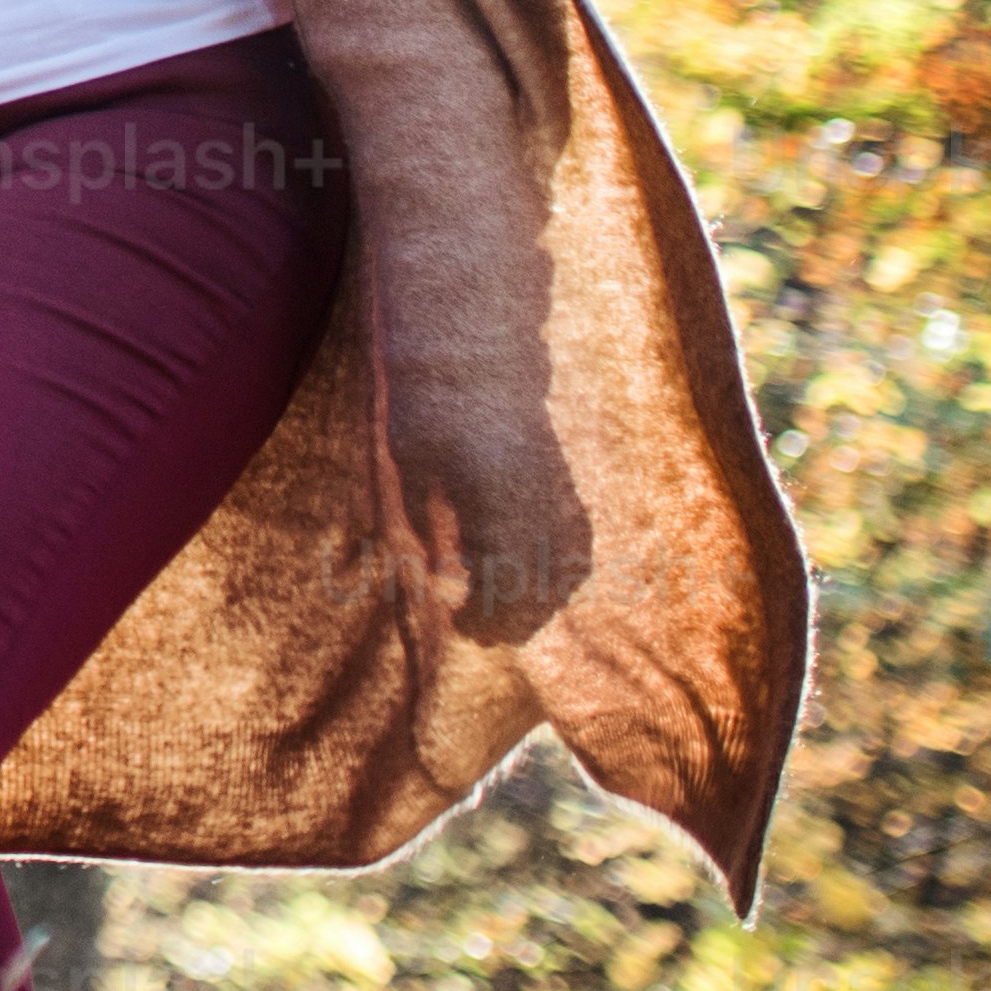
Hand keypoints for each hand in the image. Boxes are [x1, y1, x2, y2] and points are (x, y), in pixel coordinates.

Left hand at [402, 409, 592, 635]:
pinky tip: (541, 587)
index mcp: (495, 488)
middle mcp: (536, 492)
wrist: (472, 357)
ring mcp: (556, 486)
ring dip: (542, 599)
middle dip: (513, 615)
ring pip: (569, 562)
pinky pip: (579, 538)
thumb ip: (425, 523)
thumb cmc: (427, 409)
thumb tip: (441, 579)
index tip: (463, 626)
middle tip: (478, 633)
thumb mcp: (411, 465)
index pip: (507, 570)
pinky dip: (565, 570)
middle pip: (542, 576)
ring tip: (507, 619)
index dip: (490, 609)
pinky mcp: (562, 480)